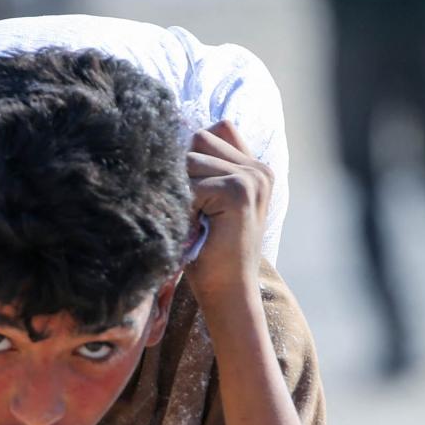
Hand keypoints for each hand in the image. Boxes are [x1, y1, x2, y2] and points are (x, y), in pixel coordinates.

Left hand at [184, 121, 273, 302]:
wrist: (229, 294)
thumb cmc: (211, 253)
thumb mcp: (210, 204)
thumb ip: (205, 169)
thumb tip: (166, 137)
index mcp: (255, 168)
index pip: (214, 130)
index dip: (194, 153)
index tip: (190, 189)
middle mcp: (258, 169)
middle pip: (198, 139)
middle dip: (183, 170)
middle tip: (188, 210)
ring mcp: (251, 178)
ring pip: (190, 159)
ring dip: (180, 190)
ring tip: (190, 220)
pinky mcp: (238, 191)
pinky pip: (190, 183)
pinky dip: (182, 206)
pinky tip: (191, 228)